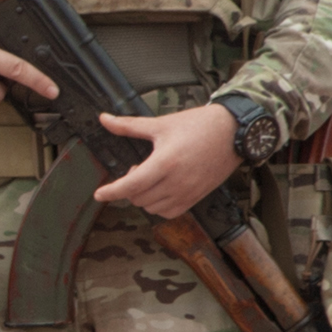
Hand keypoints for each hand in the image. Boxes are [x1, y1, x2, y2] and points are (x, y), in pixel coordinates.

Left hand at [91, 101, 241, 217]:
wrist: (233, 131)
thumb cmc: (199, 125)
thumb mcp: (160, 124)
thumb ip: (129, 125)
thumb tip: (104, 119)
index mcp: (165, 163)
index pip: (131, 185)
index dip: (111, 192)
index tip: (99, 194)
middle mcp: (176, 182)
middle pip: (138, 198)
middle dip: (129, 187)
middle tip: (137, 168)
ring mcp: (187, 193)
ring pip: (152, 208)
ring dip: (143, 196)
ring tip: (151, 177)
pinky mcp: (196, 198)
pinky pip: (169, 213)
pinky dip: (158, 205)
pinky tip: (161, 188)